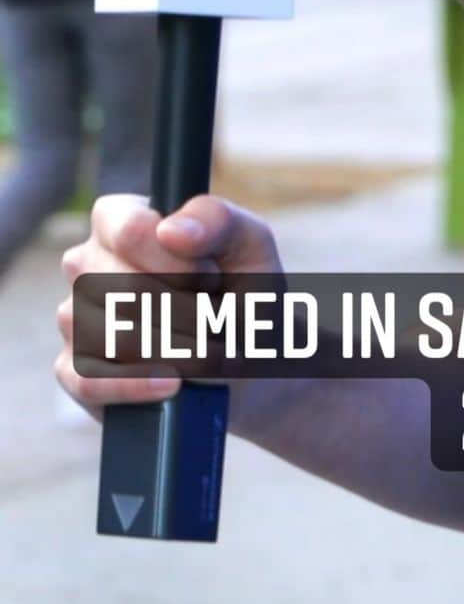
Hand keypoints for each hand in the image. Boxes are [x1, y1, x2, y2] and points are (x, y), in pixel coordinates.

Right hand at [55, 193, 281, 420]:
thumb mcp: (248, 246)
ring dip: (172, 350)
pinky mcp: (74, 370)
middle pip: (123, 288)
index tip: (212, 279)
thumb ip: (217, 221)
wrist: (246, 359)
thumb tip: (171, 230)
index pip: (129, 231)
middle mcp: (86, 263)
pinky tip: (172, 384)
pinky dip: (137, 385)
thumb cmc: (243, 291)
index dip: (176, 262)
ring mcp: (74, 317)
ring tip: (206, 351)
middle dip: (184, 312)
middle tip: (216, 320)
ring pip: (109, 335)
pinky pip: (90, 380)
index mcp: (119, 218)